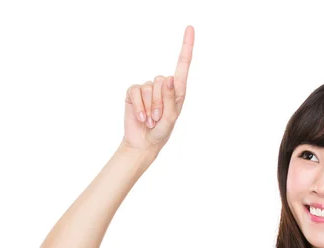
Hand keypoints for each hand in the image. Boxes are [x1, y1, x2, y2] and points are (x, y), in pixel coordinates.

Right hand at [121, 25, 194, 154]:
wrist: (143, 142)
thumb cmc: (161, 132)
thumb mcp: (170, 119)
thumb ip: (170, 99)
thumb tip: (169, 78)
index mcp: (178, 90)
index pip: (182, 64)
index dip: (186, 46)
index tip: (190, 28)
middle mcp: (163, 86)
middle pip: (162, 82)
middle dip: (160, 102)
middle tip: (158, 118)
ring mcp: (148, 88)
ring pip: (149, 88)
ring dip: (150, 107)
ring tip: (151, 120)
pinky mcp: (134, 92)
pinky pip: (135, 92)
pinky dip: (138, 106)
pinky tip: (141, 117)